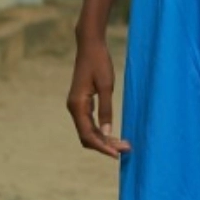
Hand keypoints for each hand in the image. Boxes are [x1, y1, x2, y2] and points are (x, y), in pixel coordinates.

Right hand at [66, 38, 131, 158]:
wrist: (90, 45)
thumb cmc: (99, 62)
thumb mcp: (106, 85)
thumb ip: (106, 109)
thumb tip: (107, 132)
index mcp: (77, 105)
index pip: (88, 135)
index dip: (102, 147)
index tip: (117, 154)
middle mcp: (74, 108)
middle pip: (87, 136)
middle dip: (105, 145)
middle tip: (125, 149)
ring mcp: (77, 106)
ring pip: (88, 131)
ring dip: (104, 139)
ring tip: (123, 144)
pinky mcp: (82, 102)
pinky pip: (89, 123)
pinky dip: (101, 130)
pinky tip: (113, 133)